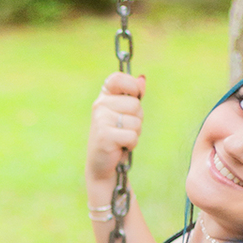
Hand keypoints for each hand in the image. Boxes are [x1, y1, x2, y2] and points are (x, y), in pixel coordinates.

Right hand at [87, 72, 145, 186]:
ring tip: (122, 138)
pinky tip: (120, 147)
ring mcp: (100, 119)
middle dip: (137, 119)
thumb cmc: (117, 137)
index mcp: (104, 96)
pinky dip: (131, 143)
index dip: (131, 86)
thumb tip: (142, 79)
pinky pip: (132, 135)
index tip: (133, 98)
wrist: (103, 165)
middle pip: (135, 104)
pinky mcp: (104, 135)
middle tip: (124, 128)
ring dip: (135, 133)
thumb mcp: (126, 113)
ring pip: (136, 121)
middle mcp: (100, 105)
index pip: (117, 78)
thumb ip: (134, 95)